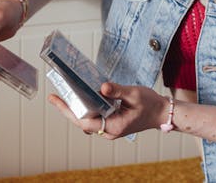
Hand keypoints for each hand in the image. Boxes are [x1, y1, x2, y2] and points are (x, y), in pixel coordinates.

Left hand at [48, 82, 171, 138]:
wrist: (162, 112)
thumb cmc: (150, 104)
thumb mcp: (134, 94)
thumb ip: (117, 90)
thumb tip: (101, 87)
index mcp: (113, 126)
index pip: (84, 122)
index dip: (69, 111)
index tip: (57, 100)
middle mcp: (109, 130)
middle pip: (82, 121)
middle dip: (67, 109)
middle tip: (53, 96)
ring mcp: (109, 127)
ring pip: (87, 119)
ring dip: (75, 108)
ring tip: (63, 94)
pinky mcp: (111, 121)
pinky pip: (94, 115)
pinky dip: (86, 106)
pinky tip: (80, 95)